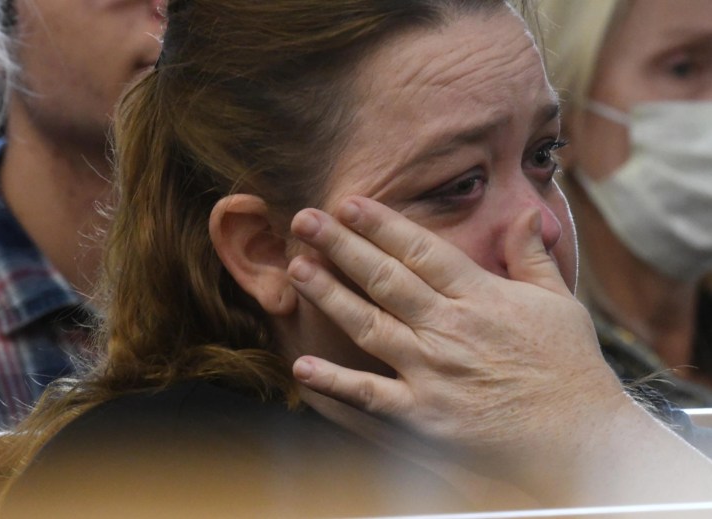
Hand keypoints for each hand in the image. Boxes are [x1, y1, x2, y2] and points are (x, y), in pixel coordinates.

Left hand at [286, 196, 711, 505]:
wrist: (580, 440)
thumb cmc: (570, 369)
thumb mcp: (560, 303)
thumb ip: (532, 256)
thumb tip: (523, 212)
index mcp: (480, 297)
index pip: (420, 250)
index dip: (380, 224)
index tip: (348, 204)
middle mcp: (449, 328)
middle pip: (385, 278)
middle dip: (341, 245)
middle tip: (303, 219)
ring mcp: (433, 371)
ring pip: (369, 325)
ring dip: (329, 295)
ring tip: (296, 268)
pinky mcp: (424, 415)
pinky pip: (371, 395)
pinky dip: (335, 382)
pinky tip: (302, 366)